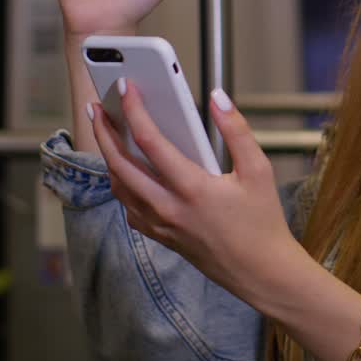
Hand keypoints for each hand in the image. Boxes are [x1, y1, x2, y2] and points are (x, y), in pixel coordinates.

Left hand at [88, 82, 304, 305]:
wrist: (262, 273)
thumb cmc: (263, 223)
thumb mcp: (259, 170)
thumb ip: (236, 130)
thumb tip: (218, 97)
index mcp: (193, 188)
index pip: (150, 141)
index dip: (134, 110)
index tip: (127, 88)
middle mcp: (169, 208)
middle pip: (120, 164)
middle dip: (103, 132)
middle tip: (97, 108)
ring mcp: (161, 225)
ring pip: (119, 187)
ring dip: (108, 158)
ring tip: (106, 134)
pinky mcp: (162, 237)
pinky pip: (129, 208)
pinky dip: (122, 185)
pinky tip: (127, 172)